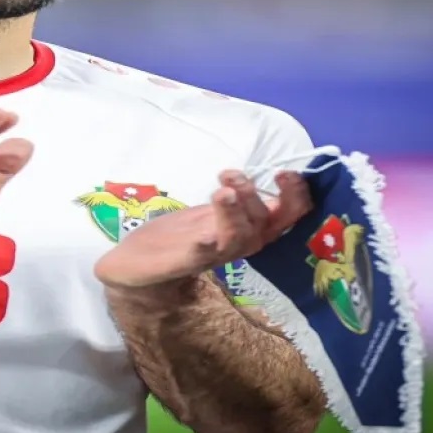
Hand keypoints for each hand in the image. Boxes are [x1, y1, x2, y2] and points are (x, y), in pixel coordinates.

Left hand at [94, 169, 311, 290]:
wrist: (137, 260)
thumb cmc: (181, 233)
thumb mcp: (214, 212)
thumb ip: (239, 198)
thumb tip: (262, 174)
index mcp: (250, 229)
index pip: (287, 214)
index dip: (294, 194)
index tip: (284, 172)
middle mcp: (239, 243)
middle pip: (263, 222)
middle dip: (253, 196)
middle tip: (233, 176)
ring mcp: (213, 254)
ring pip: (237, 237)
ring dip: (232, 213)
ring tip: (222, 192)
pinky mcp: (185, 261)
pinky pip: (200, 256)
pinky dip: (205, 246)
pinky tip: (204, 237)